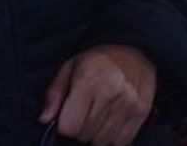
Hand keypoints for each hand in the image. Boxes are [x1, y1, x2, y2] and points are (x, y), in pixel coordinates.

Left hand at [39, 44, 156, 144]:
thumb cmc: (98, 60)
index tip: (70, 116)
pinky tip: (113, 120)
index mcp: (88, 81)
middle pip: (85, 135)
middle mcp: (111, 92)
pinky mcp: (141, 111)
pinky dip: (114, 136)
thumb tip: (45, 119)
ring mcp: (128, 103)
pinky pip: (121, 141)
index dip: (66, 125)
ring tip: (100, 115)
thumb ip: (54, 94)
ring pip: (102, 141)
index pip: (69, 127)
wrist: (133, 50)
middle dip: (81, 129)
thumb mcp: (70, 67)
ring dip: (97, 134)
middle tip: (86, 112)